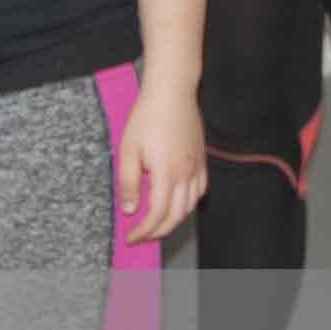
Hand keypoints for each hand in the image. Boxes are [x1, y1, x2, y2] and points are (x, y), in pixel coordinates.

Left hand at [115, 77, 209, 244]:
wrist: (171, 92)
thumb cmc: (147, 117)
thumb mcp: (128, 149)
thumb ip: (128, 182)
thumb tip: (129, 210)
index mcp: (166, 174)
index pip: (156, 215)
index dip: (143, 231)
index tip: (131, 238)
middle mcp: (185, 174)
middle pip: (175, 216)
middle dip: (157, 232)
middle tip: (142, 236)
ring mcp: (196, 167)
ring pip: (189, 206)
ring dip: (173, 221)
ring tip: (157, 224)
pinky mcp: (201, 159)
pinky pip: (200, 190)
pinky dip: (189, 204)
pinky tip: (178, 204)